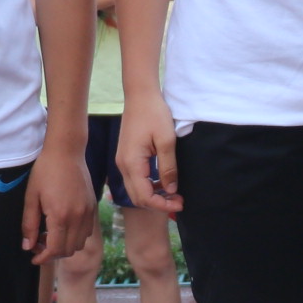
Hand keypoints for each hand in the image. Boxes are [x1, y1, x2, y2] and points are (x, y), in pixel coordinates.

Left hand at [23, 148, 97, 265]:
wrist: (67, 152)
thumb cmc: (45, 171)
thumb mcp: (31, 197)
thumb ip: (29, 224)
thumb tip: (27, 246)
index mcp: (60, 216)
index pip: (54, 249)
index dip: (43, 258)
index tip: (34, 259)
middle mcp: (77, 217)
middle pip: (68, 250)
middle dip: (52, 253)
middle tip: (38, 244)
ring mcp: (87, 213)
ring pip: (79, 244)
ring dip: (64, 246)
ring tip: (50, 235)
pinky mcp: (92, 207)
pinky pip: (86, 232)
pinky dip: (75, 237)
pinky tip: (63, 227)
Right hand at [118, 97, 183, 213]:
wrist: (140, 96)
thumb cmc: (154, 114)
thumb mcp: (167, 141)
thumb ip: (168, 168)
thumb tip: (171, 190)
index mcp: (132, 163)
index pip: (144, 196)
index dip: (162, 205)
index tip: (180, 203)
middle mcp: (123, 166)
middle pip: (138, 198)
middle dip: (158, 204)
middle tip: (179, 201)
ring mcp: (122, 162)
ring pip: (136, 190)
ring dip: (154, 196)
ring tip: (174, 194)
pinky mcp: (126, 157)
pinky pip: (136, 180)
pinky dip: (149, 186)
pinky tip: (164, 182)